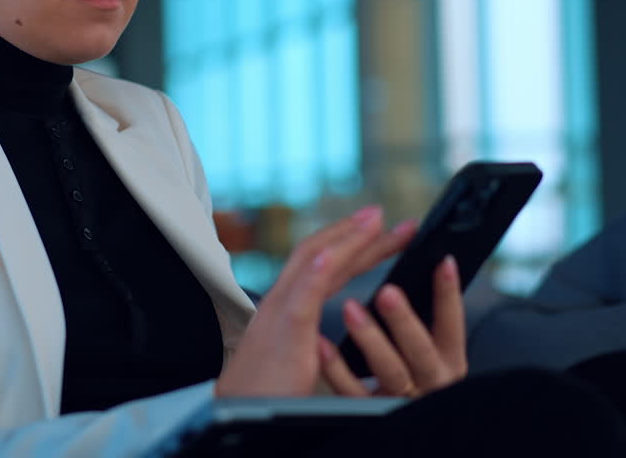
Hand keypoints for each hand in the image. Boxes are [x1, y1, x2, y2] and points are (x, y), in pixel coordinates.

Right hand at [215, 206, 417, 397]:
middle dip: (356, 231)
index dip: (353, 244)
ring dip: (345, 238)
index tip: (381, 229)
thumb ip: (312, 335)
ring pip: (314, 263)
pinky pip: (301, 296)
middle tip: (388, 214)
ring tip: (373, 220)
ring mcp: (281, 311)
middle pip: (323, 252)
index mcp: (291, 305)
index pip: (326, 264)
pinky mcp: (284, 331)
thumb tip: (332, 332)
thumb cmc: (267, 390)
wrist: (237, 410)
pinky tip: (331, 255)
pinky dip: (316, 272)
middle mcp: (284, 299)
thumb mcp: (296, 352)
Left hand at [316, 255, 467, 398]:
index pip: (452, 325)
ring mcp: (398, 398)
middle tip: (387, 291)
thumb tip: (413, 261)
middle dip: (404, 319)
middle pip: (420, 351)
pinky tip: (322, 343)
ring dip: (370, 337)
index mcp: (446, 361)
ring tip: (350, 308)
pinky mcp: (364, 413)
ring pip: (390, 370)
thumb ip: (420, 320)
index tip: (443, 261)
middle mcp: (428, 380)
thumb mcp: (420, 349)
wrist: (378, 427)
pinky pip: (351, 392)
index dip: (450, 294)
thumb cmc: (403, 373)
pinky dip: (337, 367)